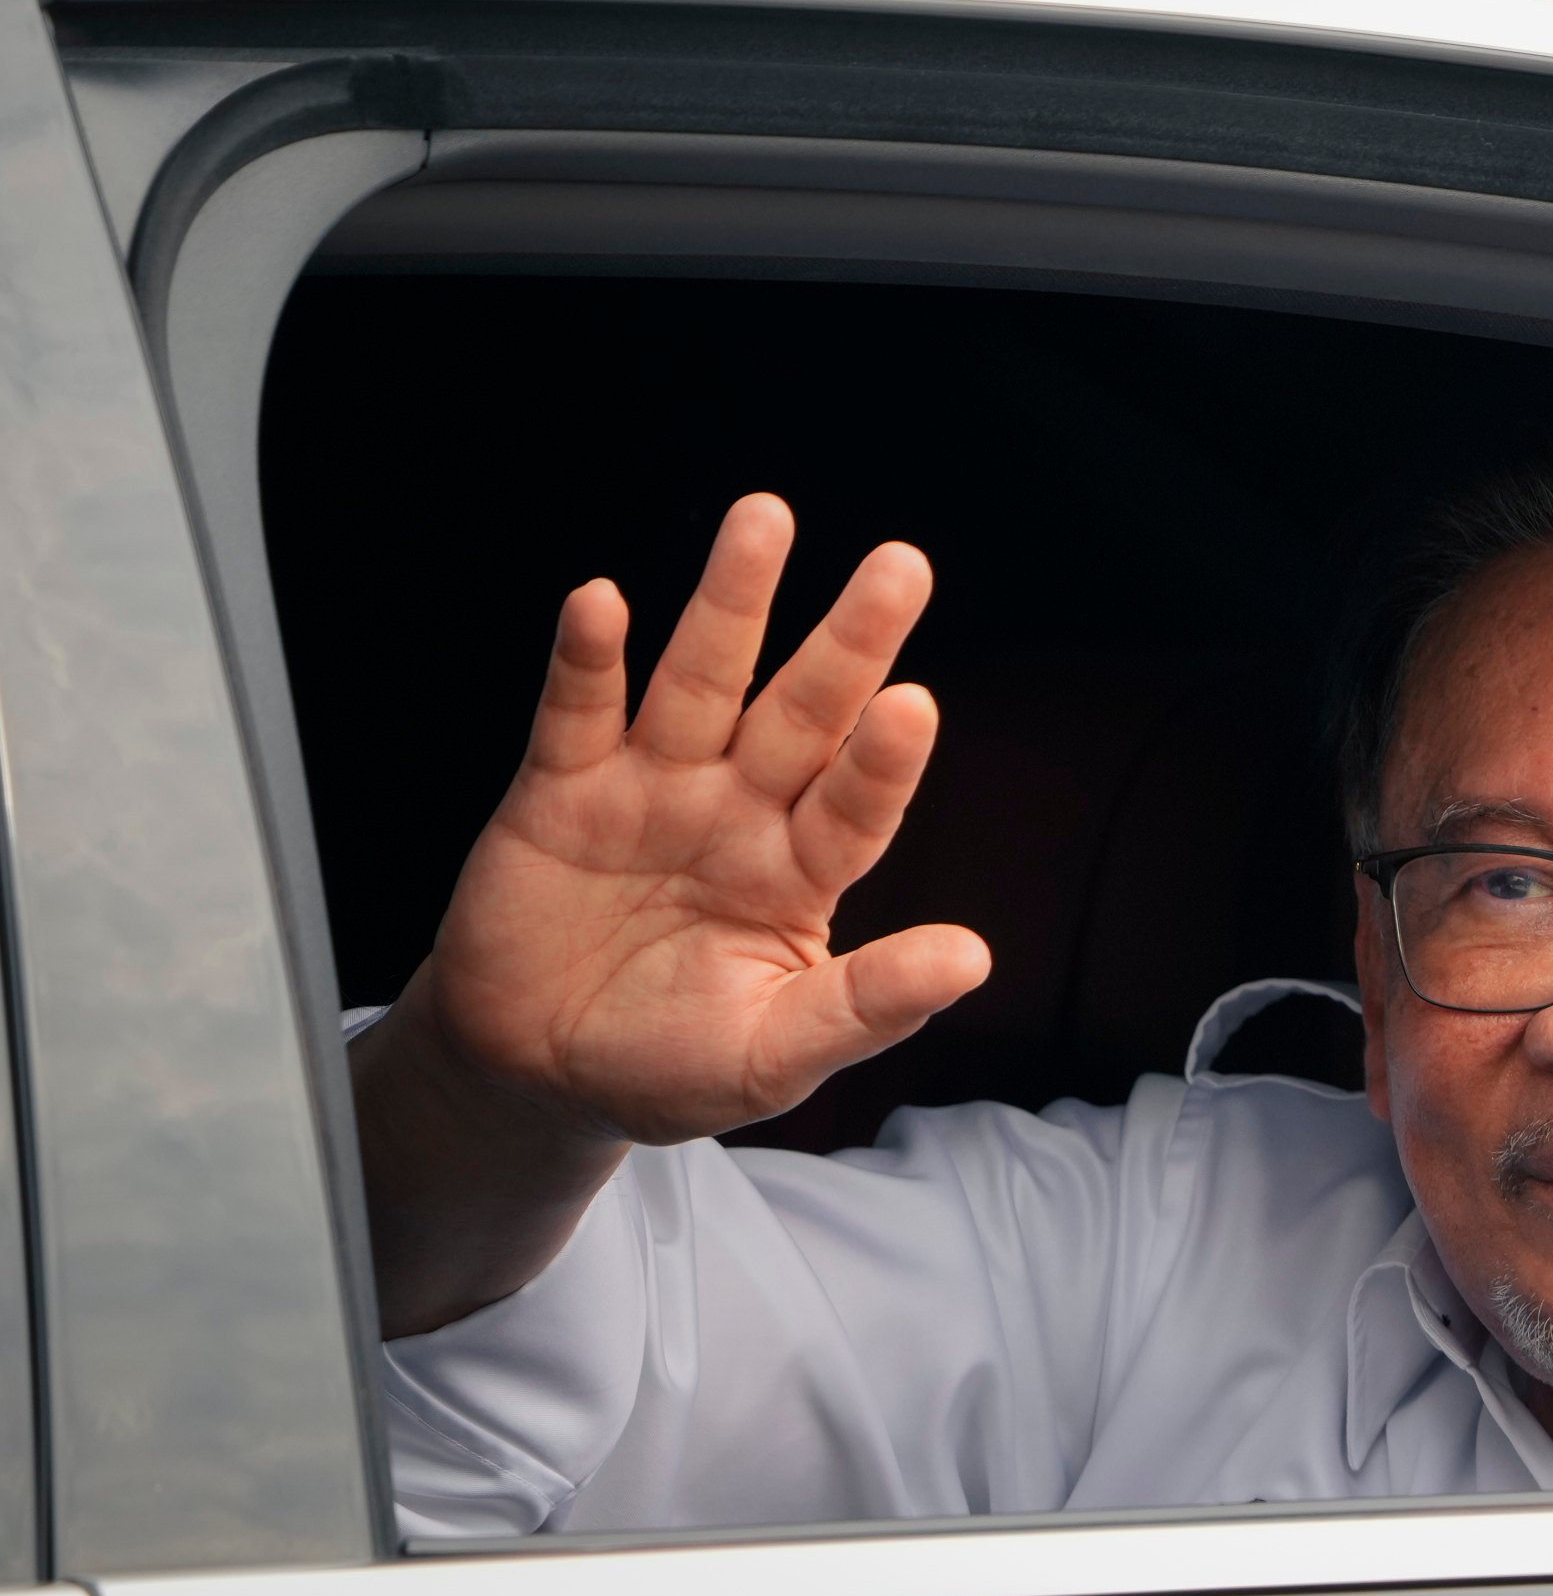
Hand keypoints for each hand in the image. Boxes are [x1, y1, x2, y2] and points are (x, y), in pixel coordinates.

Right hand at [394, 493, 988, 1145]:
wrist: (534, 1075)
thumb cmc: (664, 1064)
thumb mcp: (771, 1057)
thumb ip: (863, 1006)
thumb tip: (974, 959)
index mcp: (801, 871)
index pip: (858, 803)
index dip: (883, 759)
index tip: (917, 705)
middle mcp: (739, 810)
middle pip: (803, 712)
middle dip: (849, 640)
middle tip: (903, 566)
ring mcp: (653, 789)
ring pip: (700, 681)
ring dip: (730, 602)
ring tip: (765, 519)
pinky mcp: (560, 791)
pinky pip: (576, 713)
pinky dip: (587, 659)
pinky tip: (603, 602)